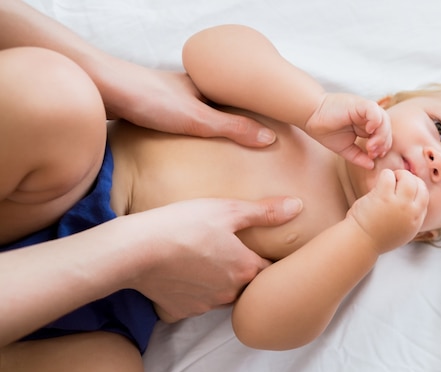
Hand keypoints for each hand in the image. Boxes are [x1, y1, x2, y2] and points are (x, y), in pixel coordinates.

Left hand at [98, 61, 276, 146]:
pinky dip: (187, 131)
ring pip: (197, 112)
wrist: (99, 86)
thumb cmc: (148, 99)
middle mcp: (188, 88)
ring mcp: (168, 97)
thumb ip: (233, 129)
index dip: (256, 112)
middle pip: (219, 105)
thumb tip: (269, 139)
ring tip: (223, 149)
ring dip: (209, 127)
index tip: (273, 128)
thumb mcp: (198, 119)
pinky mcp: (149, 107)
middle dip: (234, 121)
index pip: (239, 98)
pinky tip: (185, 146)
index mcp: (204, 86)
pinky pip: (177, 120)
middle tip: (250, 143)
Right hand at [121, 196, 302, 321]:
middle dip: (246, 273)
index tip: (268, 251)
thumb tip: (298, 207)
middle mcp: (230, 293)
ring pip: (223, 296)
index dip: (270, 260)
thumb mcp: (227, 210)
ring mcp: (205, 305)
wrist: (135, 251)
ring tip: (209, 261)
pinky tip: (185, 273)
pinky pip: (196, 303)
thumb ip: (264, 212)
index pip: (271, 271)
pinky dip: (195, 291)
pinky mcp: (181, 311)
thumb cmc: (183, 224)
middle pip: (248, 286)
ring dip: (221, 283)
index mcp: (246, 269)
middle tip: (235, 253)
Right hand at [304, 93, 391, 169]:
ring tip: (370, 145)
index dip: (382, 147)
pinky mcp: (359, 104)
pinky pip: (374, 110)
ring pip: (384, 120)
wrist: (311, 117)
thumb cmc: (326, 130)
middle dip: (383, 143)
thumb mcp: (346, 148)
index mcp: (366, 126)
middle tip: (372, 153)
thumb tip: (372, 166)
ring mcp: (364, 110)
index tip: (372, 156)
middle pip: (387, 128)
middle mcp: (368, 117)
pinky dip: (375, 121)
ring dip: (381, 135)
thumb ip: (359, 157)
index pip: (384, 136)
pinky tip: (368, 130)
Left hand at [347, 169, 427, 252]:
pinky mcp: (383, 198)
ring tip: (389, 181)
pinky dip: (385, 175)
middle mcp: (411, 212)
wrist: (360, 243)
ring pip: (408, 179)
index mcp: (416, 221)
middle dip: (410, 179)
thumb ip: (409, 218)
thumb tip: (410, 201)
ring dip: (399, 175)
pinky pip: (389, 176)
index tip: (405, 188)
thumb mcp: (402, 232)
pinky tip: (378, 184)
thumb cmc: (376, 237)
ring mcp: (398, 204)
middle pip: (420, 185)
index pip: (425, 197)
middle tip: (397, 182)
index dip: (416, 189)